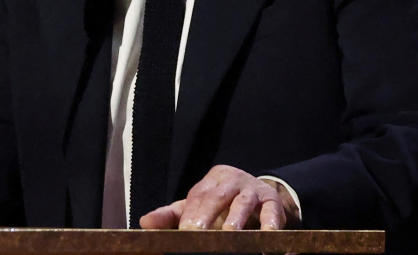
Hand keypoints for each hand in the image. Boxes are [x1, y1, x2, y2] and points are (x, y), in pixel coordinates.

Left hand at [139, 165, 300, 230]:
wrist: (263, 193)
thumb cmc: (223, 203)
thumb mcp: (197, 206)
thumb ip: (171, 215)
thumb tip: (144, 223)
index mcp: (211, 181)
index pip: (197, 196)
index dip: (191, 213)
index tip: (184, 231)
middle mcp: (232, 181)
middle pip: (217, 196)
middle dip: (207, 214)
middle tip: (197, 232)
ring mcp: (253, 190)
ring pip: (244, 202)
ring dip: (237, 219)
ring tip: (230, 234)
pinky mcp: (273, 202)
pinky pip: (273, 213)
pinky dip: (270, 225)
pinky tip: (267, 237)